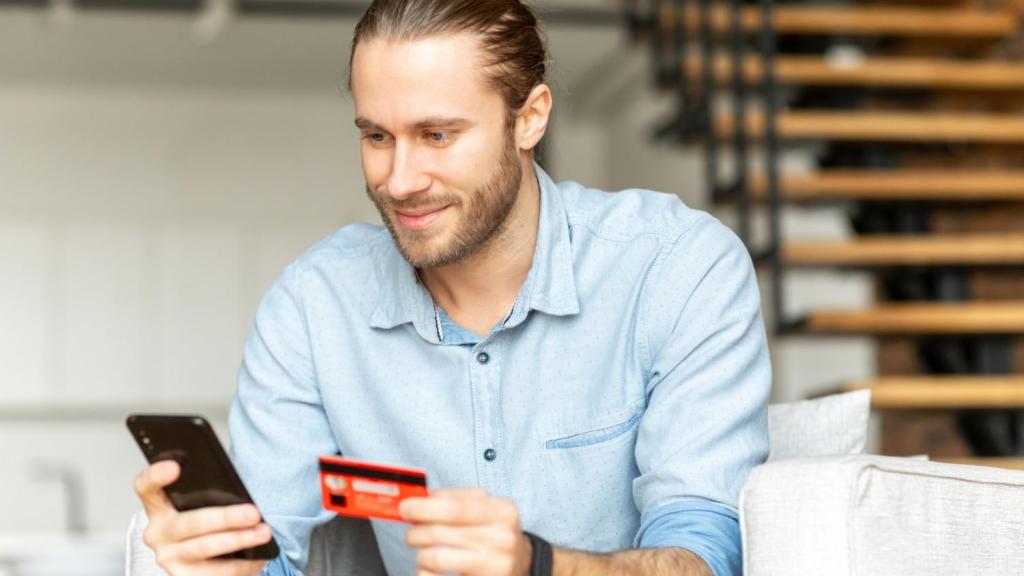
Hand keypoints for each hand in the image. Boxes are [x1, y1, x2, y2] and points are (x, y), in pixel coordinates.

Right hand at [132, 460, 271, 575]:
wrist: (209, 563)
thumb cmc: (211, 524)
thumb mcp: (206, 504)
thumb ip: (212, 495)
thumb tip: (242, 494)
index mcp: (159, 507)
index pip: (146, 487)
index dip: (156, 476)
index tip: (175, 466)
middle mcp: (158, 533)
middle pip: (189, 523)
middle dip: (225, 518)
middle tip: (253, 513)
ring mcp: (169, 558)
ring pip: (204, 548)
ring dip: (238, 540)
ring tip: (263, 533)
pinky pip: (217, 572)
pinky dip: (243, 564)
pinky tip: (261, 556)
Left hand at [401, 488, 532, 575]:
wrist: (521, 563)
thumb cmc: (495, 532)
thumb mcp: (485, 509)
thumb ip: (455, 500)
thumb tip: (418, 498)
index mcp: (501, 510)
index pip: (453, 507)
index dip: (423, 507)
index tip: (404, 507)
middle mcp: (501, 537)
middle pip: (441, 531)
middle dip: (416, 531)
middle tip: (410, 532)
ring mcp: (494, 563)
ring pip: (437, 556)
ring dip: (420, 552)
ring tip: (423, 549)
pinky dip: (425, 573)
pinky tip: (426, 569)